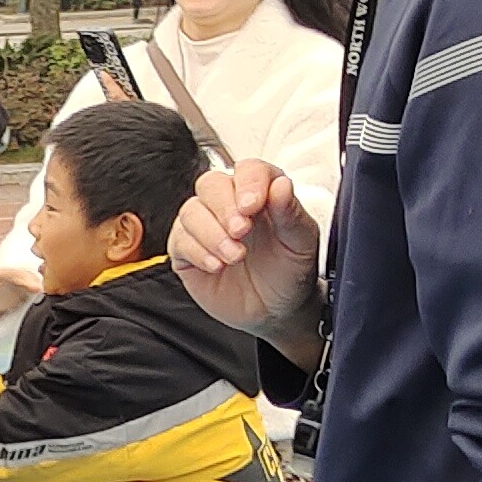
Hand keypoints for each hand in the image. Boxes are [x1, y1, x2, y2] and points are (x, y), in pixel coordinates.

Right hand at [170, 157, 324, 350]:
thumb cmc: (290, 272)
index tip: (253, 205)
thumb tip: (280, 185)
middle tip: (241, 231)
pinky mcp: (187, 251)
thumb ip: (291, 212)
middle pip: (211, 184)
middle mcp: (231, 205)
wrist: (276, 311)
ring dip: (212, 235)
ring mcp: (206, 227)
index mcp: (261, 194)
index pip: (248, 170)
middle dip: (224, 208)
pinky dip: (198, 252)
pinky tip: (217, 265)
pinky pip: (180, 241)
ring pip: (191, 211)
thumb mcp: (301, 243)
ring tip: (235, 256)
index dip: (248, 183)